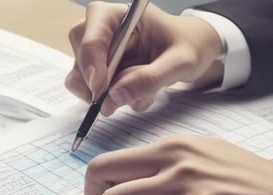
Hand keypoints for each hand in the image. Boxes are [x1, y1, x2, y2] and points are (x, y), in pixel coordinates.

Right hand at [65, 2, 223, 113]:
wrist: (192, 51)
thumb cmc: (187, 46)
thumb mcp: (179, 62)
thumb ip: (149, 79)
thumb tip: (113, 98)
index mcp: (116, 15)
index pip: (90, 38)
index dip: (91, 66)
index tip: (101, 90)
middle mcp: (101, 30)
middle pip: (79, 58)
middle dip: (95, 84)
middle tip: (115, 99)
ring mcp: (98, 52)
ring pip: (80, 79)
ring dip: (106, 96)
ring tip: (139, 95)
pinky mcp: (99, 72)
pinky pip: (91, 92)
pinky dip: (111, 101)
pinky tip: (135, 95)